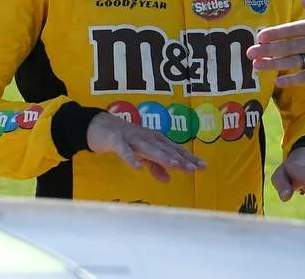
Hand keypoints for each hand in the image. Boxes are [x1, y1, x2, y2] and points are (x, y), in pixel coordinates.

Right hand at [86, 112, 205, 182]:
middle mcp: (148, 137)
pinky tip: (138, 167)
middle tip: (195, 169)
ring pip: (150, 148)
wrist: (100, 125)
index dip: (189, 158)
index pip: (176, 150)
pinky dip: (131, 158)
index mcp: (156, 140)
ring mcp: (133, 138)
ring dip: (164, 157)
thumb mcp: (142, 154)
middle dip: (182, 159)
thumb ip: (155, 166)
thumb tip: (168, 179)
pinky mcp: (117, 140)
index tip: (203, 167)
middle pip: (167, 149)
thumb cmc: (125, 140)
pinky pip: (125, 150)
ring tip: (176, 166)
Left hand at [246, 0, 304, 86]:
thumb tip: (304, 0)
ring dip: (274, 64)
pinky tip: (278, 81)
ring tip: (258, 66)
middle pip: (288, 46)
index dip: (275, 33)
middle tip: (250, 53)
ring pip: (294, 61)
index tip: (260, 36)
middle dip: (267, 50)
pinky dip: (292, 79)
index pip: (293, 28)